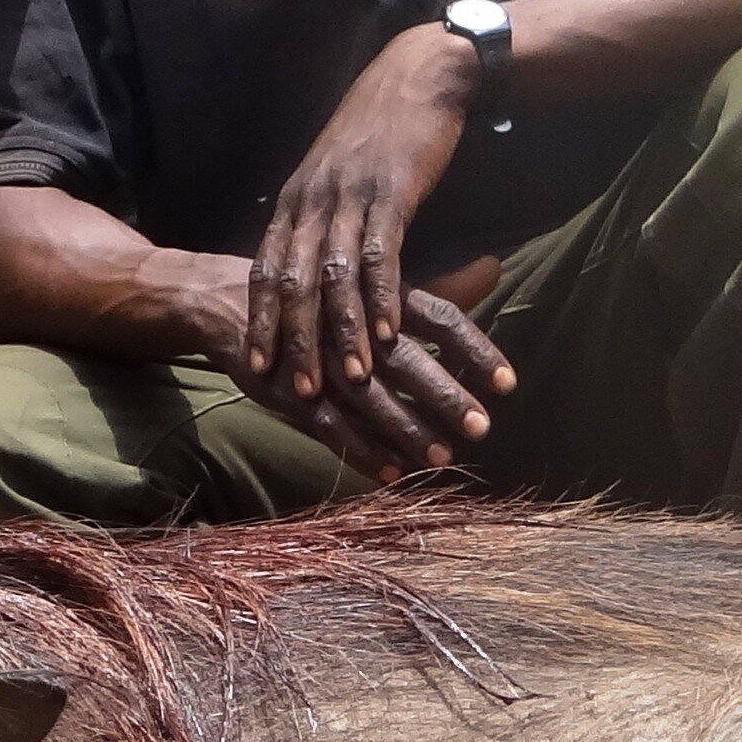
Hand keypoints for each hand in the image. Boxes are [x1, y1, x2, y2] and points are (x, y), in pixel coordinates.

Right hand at [179, 253, 511, 485]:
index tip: (508, 382)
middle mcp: (354, 327)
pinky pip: (331, 427)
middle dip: (445, 397)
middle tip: (482, 427)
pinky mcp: (293, 392)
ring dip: (408, 431)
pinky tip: (393, 474)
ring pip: (371, 400)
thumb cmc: (323, 293)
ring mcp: (322, 362)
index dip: (474, 349)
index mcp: (380, 295)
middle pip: (407, 362)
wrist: (233, 301)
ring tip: (444, 458)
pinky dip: (362, 451)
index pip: (439, 318)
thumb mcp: (379, 283)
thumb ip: (441, 286)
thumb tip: (497, 267)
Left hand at [244, 25, 516, 418]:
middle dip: (292, 340)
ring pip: (333, 277)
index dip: (260, 320)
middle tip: (295, 391)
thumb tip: (308, 263)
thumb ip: (319, 216)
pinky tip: (389, 335)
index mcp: (295, 199)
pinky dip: (382, 298)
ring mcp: (350, 196)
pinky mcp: (392, 193)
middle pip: (292, 282)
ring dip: (340, 332)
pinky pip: (382, 255)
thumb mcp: (335, 173)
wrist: (420, 76)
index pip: (266, 269)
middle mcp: (313, 200)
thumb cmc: (379, 129)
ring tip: (345, 379)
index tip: (254, 367)